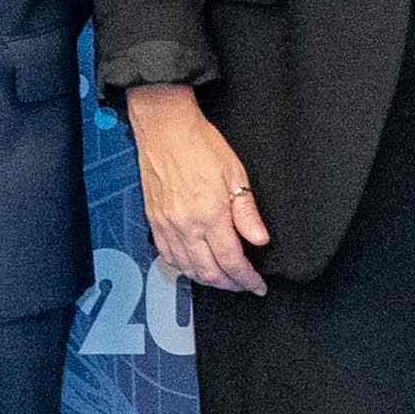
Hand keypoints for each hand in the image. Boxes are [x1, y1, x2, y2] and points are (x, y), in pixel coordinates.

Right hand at [125, 86, 269, 297]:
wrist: (165, 128)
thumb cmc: (199, 144)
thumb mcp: (235, 173)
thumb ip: (246, 212)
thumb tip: (260, 239)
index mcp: (210, 215)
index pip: (232, 261)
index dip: (247, 279)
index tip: (257, 285)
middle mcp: (186, 226)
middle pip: (210, 272)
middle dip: (230, 284)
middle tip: (244, 284)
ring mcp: (167, 226)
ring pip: (188, 269)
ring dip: (208, 280)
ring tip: (223, 279)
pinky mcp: (154, 222)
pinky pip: (167, 257)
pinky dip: (183, 269)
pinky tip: (194, 267)